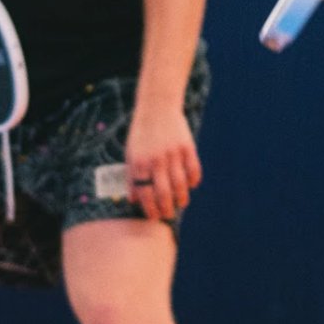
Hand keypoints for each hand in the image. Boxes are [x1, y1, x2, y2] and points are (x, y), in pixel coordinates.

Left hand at [124, 101, 200, 222]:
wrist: (157, 107)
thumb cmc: (141, 133)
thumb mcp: (130, 153)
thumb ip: (130, 177)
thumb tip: (133, 199)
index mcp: (139, 163)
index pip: (145, 194)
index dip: (150, 209)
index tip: (155, 216)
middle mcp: (156, 160)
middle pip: (163, 193)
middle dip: (166, 208)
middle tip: (168, 214)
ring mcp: (173, 153)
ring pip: (180, 184)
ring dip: (181, 198)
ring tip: (180, 203)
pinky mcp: (187, 147)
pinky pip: (193, 170)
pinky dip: (193, 181)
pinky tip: (190, 185)